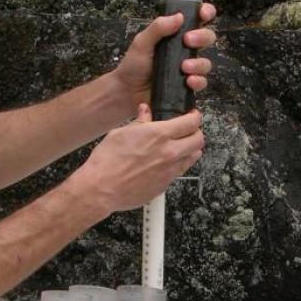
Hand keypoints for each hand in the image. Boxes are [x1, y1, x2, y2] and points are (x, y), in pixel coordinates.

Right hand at [68, 104, 203, 211]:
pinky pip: (180, 171)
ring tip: (179, 146)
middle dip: (196, 132)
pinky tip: (166, 162)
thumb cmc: (106, 162)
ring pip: (194, 157)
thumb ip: (139, 121)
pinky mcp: (165, 185)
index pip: (191, 122)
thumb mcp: (121, 133)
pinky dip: (178, 164)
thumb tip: (145, 112)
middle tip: (188, 130)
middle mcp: (169, 153)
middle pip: (199, 140)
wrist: (100, 189)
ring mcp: (169, 171)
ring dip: (190, 149)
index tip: (192, 115)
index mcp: (159, 135)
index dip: (194, 116)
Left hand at [112, 3, 217, 106]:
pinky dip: (198, 81)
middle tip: (188, 40)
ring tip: (184, 67)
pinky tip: (188, 81)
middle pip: (207, 37)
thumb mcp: (141, 43)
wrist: (128, 93)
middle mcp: (185, 49)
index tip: (204, 14)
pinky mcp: (188, 85)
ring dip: (199, 63)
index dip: (205, 12)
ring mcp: (188, 68)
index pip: (196, 19)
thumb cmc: (133, 65)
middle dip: (202, 36)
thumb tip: (179, 16)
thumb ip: (158, 28)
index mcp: (175, 34)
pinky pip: (202, 82)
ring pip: (206, 62)